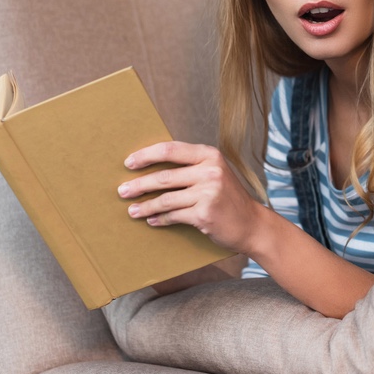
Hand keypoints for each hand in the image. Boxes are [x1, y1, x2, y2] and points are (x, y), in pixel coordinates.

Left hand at [118, 142, 260, 253]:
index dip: (146, 155)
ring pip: (165, 199)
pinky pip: (173, 216)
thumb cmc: (228, 198)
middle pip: (164, 177)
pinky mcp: (204, 214)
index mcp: (210, 155)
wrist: (251, 223)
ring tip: (132, 210)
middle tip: (122, 190)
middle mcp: (210, 171)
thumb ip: (190, 167)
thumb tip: (151, 167)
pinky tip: (151, 220)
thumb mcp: (214, 173)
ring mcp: (208, 193)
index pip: (171, 150)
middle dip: (139, 184)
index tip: (129, 163)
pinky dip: (159, 219)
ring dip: (145, 206)